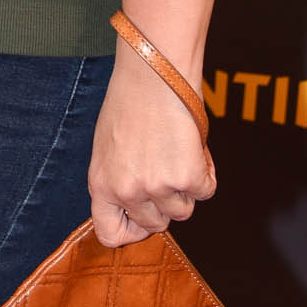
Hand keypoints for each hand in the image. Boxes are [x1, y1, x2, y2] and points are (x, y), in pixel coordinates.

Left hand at [87, 49, 215, 248]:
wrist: (152, 72)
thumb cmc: (130, 101)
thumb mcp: (109, 147)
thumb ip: (119, 179)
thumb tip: (139, 203)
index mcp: (100, 184)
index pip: (110, 234)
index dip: (131, 231)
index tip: (144, 217)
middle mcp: (127, 190)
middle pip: (155, 224)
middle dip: (165, 204)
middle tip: (168, 172)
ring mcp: (157, 187)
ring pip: (183, 211)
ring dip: (186, 188)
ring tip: (178, 153)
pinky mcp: (187, 176)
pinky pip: (206, 190)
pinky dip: (206, 171)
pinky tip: (194, 147)